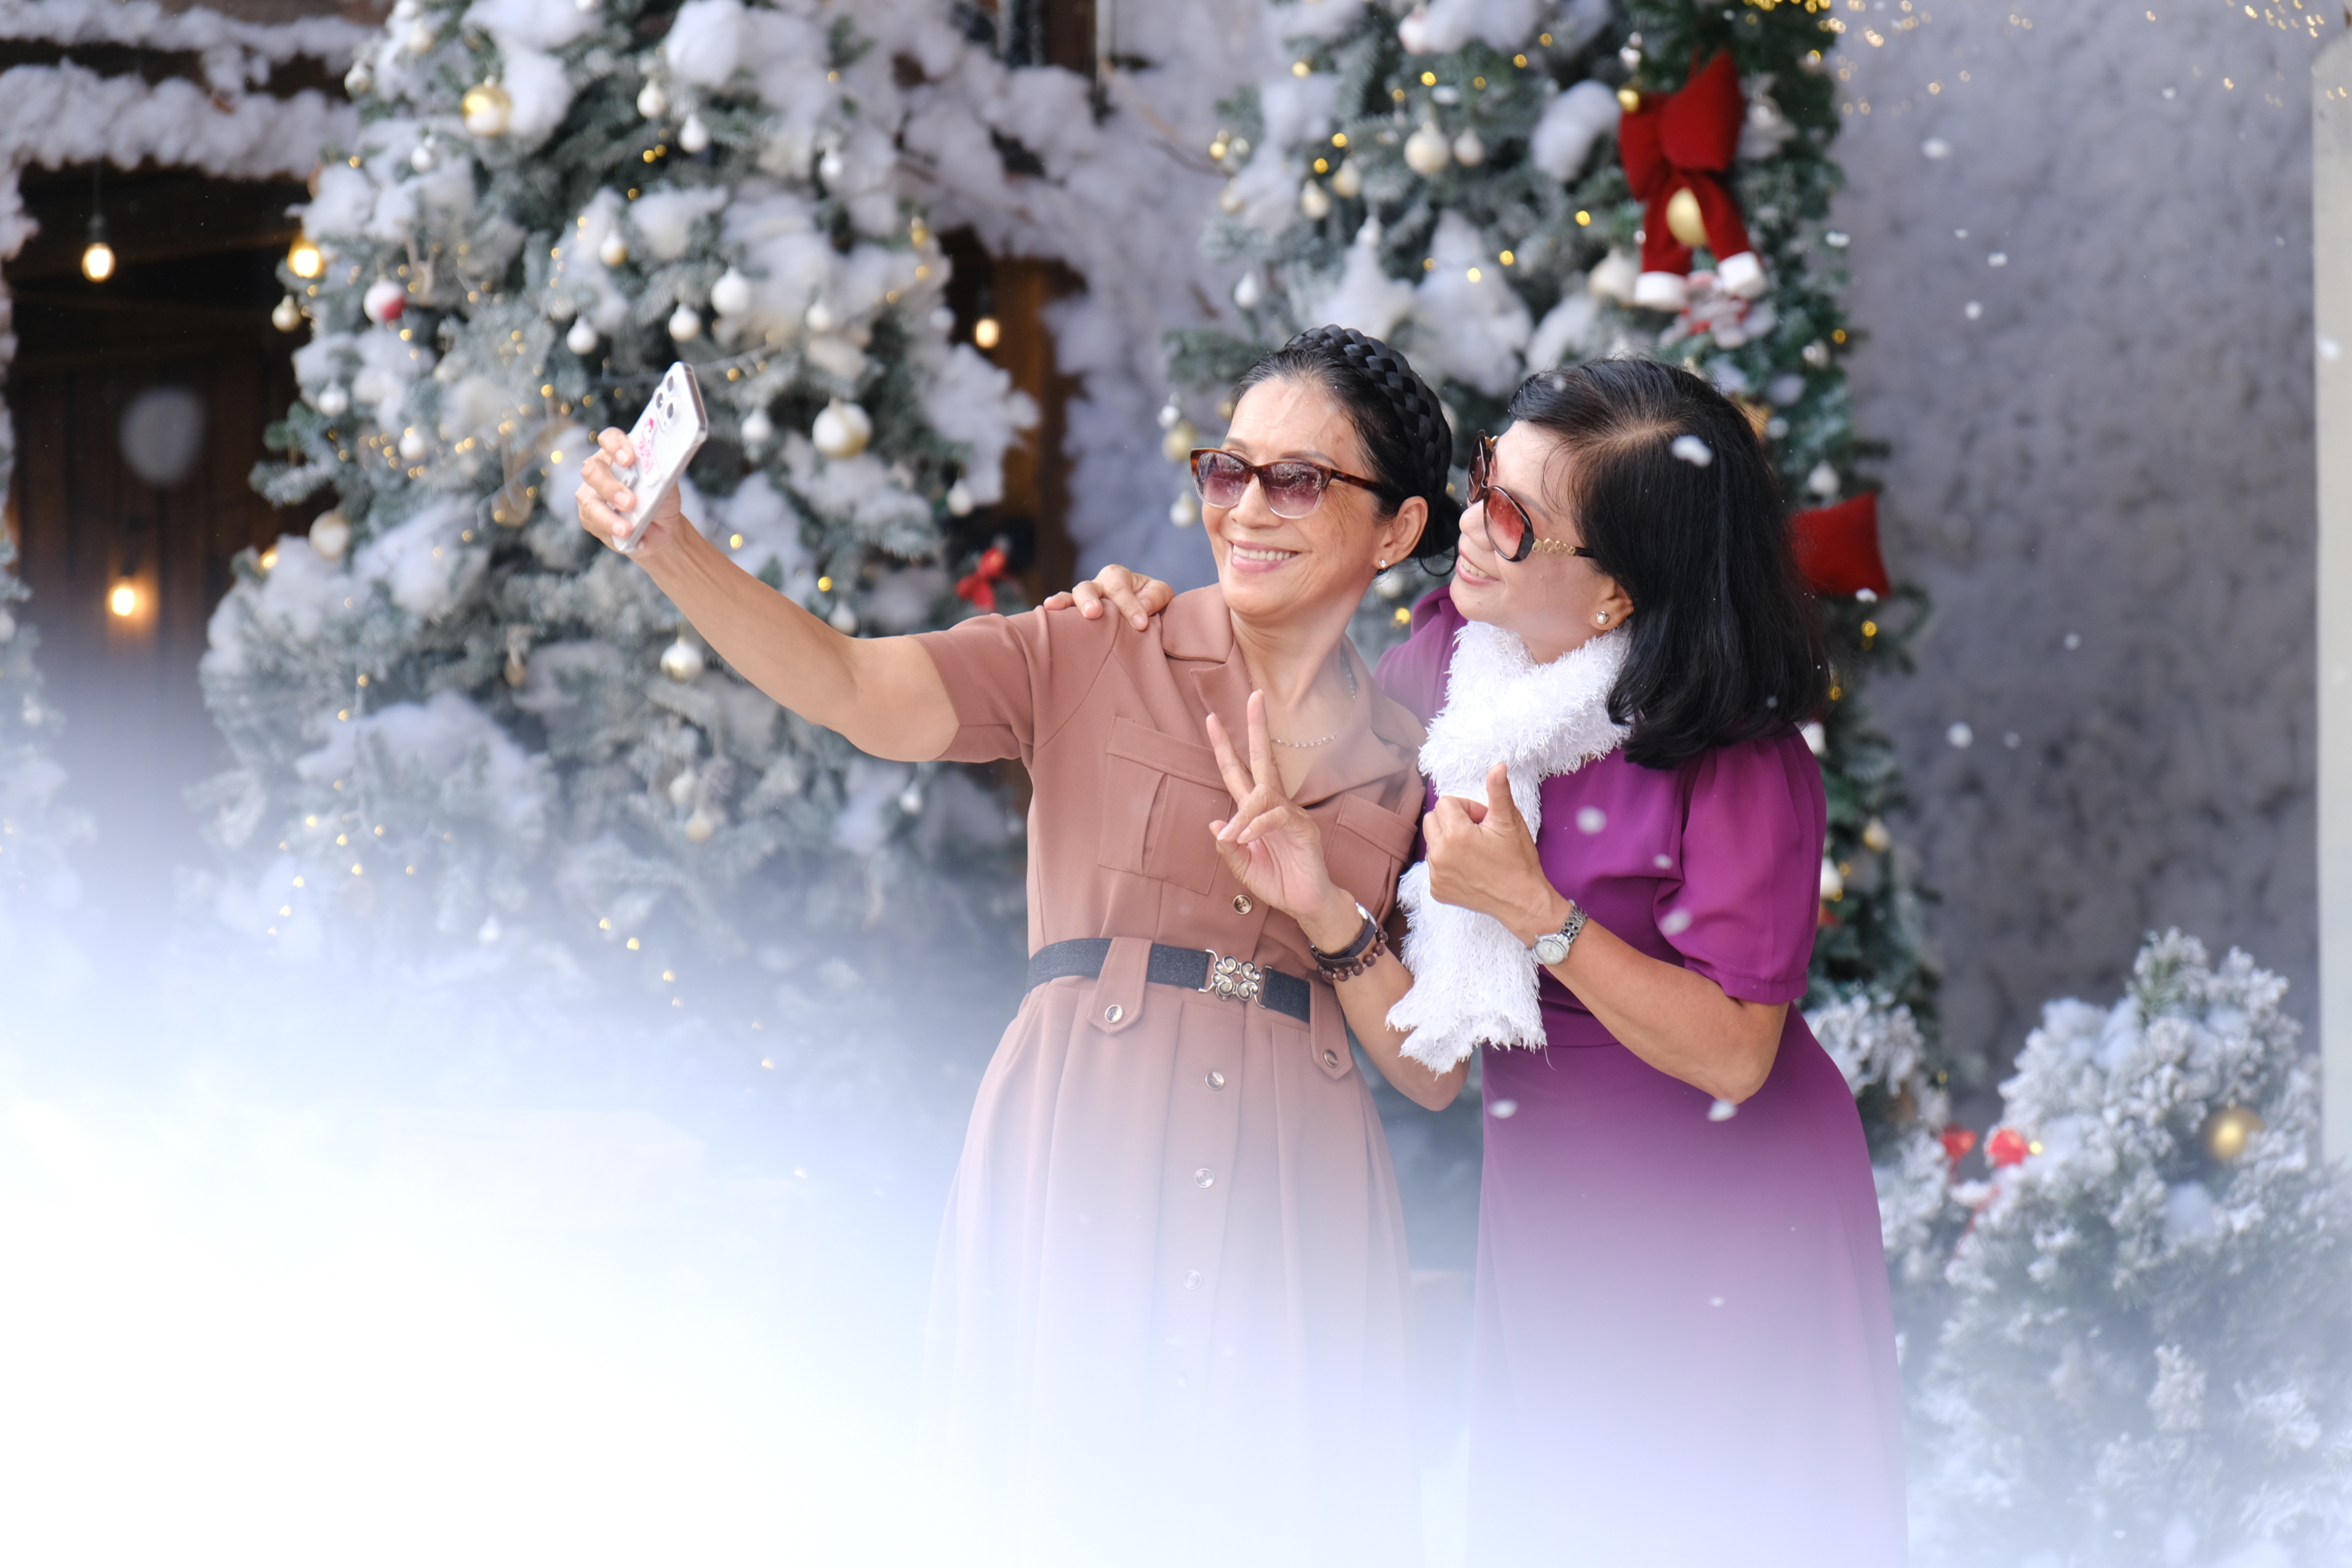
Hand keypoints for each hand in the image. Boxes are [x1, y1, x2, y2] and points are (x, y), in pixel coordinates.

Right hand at [577, 427, 689, 560]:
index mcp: (618, 453)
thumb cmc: (661, 498)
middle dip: (610, 487)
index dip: (615, 446)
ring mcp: (592, 493)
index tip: (629, 459)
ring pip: (589, 500)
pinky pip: (593, 522)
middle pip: (592, 470)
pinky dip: (610, 529)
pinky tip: (624, 535)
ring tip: (626, 528)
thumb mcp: (666, 482)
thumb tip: (655, 468)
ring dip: (608, 515)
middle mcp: (601, 469)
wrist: (662, 527)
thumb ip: (658, 471)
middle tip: (629, 502)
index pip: (609, 439)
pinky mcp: (590, 516)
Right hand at [1037, 564, 1176, 627]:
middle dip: (1089, 600)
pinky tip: (1046, 613)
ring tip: (1056, 609)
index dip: (1129, 606)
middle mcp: (1097, 586)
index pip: (1119, 589)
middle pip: (1088, 588)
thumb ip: (1155, 597)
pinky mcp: (1077, 617)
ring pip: (1072, 598)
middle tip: (1095, 613)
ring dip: (1067, 604)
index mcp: (1117, 576)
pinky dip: (1056, 612)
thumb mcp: (1161, 594)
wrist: (1146, 616)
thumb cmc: (1152, 602)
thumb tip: (1143, 608)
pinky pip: (1063, 613)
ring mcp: (1084, 601)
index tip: (1142, 625)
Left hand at [1205, 692, 1360, 950]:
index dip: (1225, 748)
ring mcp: (1290, 815)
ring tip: (1235, 836)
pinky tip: (1248, 838)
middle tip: (1253, 696)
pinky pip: (1278, 817)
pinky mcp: (1303, 830)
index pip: (1238, 772)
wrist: (1306, 904)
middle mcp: (1274, 806)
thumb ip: (1229, 848)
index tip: (1212, 719)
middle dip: (1257, 728)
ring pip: (1265, 795)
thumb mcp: (1243, 867)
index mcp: (1255, 812)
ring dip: (1245, 813)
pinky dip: (1259, 826)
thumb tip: (1216, 824)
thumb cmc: (1277, 882)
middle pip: (1263, 760)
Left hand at [1424, 761, 1568, 944]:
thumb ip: (1499, 791)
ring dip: (1449, 841)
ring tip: (1475, 853)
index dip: (1468, 808)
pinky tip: (1470, 869)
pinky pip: (1434, 866)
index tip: (1485, 822)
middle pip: (1433, 819)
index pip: (1446, 803)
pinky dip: (1448, 863)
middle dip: (1453, 821)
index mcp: (1455, 834)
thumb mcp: (1510, 822)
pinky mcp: (1437, 890)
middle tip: (1478, 835)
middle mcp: (1438, 855)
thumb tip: (1497, 766)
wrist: (1522, 901)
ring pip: (1432, 842)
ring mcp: (1435, 875)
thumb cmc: (1518, 860)